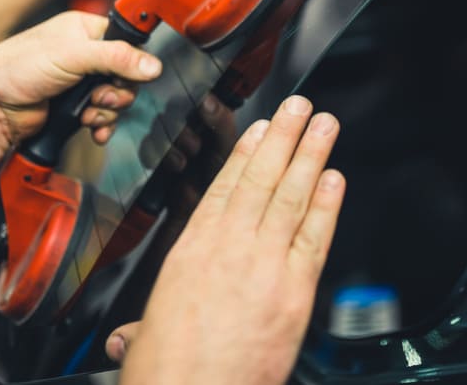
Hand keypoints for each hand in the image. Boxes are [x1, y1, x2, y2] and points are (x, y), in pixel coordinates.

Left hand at [0, 11, 161, 146]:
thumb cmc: (12, 71)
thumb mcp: (71, 55)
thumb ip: (116, 58)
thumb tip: (152, 65)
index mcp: (82, 30)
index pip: (125, 40)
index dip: (131, 59)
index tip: (130, 72)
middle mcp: (83, 55)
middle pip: (126, 74)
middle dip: (118, 91)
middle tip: (101, 96)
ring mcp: (80, 82)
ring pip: (117, 97)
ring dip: (108, 110)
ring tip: (89, 112)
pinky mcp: (75, 106)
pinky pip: (105, 116)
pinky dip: (103, 125)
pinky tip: (93, 127)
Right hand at [114, 96, 344, 384]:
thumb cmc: (169, 374)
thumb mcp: (143, 338)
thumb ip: (143, 327)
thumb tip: (131, 336)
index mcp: (192, 252)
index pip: (224, 189)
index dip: (245, 153)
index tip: (260, 130)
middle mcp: (229, 249)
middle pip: (261, 179)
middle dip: (283, 138)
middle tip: (300, 108)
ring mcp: (266, 265)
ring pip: (291, 196)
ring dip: (310, 156)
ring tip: (324, 126)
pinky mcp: (295, 290)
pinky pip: (315, 235)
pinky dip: (327, 204)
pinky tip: (335, 179)